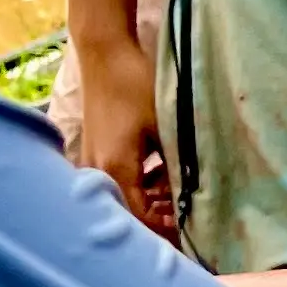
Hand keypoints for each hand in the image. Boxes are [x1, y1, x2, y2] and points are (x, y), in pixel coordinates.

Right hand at [72, 29, 174, 240]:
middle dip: (160, 220)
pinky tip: (161, 176)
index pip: (142, 220)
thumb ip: (177, 166)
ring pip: (125, 198)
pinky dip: (140, 184)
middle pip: (130, 214)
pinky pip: (118, 181)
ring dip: (151, 201)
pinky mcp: (94, 151)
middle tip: (190, 219)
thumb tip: (195, 198)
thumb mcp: (166, 127)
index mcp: (116, 170)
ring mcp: (92, 162)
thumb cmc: (135, 85)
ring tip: (179, 194)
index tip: (194, 234)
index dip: (168, 232)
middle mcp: (98, 172)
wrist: (104, 53)